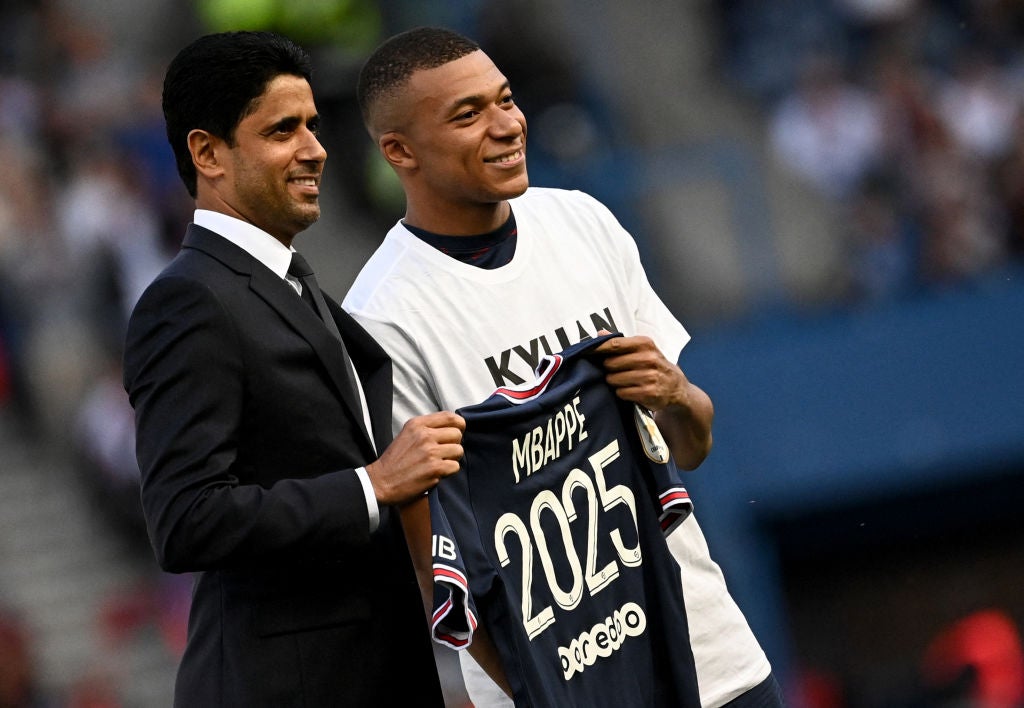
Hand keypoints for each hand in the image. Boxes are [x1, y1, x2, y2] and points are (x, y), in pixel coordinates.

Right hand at [366, 411, 464, 505]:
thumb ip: (427, 429)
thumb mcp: (407, 435)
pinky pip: (455, 466)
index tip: (458, 432)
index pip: (449, 416)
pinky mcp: (434, 468)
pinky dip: (449, 472)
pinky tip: (437, 473)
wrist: (380, 481)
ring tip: (440, 463)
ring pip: (458, 450)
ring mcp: (430, 451)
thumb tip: (451, 428)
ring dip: (452, 459)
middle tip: (444, 453)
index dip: (459, 425)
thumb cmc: (394, 461)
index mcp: (417, 424)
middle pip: (457, 434)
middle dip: (454, 444)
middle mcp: (424, 435)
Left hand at [594, 333, 713, 468]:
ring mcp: (649, 376)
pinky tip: (629, 391)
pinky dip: (622, 393)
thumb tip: (599, 332)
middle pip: (611, 363)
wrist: (677, 388)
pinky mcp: (648, 393)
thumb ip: (620, 342)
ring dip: (614, 382)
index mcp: (645, 344)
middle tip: (613, 371)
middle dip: (608, 369)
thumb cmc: (654, 366)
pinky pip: (622, 393)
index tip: (586, 352)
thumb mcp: (643, 350)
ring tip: (623, 381)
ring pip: (614, 379)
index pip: (614, 344)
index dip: (598, 349)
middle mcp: (649, 358)